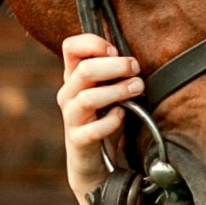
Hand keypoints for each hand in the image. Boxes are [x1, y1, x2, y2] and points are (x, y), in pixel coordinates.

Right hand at [58, 32, 142, 204]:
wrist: (96, 161)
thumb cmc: (106, 119)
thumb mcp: (109, 90)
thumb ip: (115, 73)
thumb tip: (131, 56)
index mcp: (73, 77)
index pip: (70, 47)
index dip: (93, 43)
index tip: (115, 51)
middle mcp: (68, 94)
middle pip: (84, 70)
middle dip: (115, 66)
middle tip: (135, 69)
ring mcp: (71, 118)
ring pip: (88, 98)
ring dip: (118, 91)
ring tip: (137, 89)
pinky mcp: (78, 140)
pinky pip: (93, 129)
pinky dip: (112, 121)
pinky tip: (122, 116)